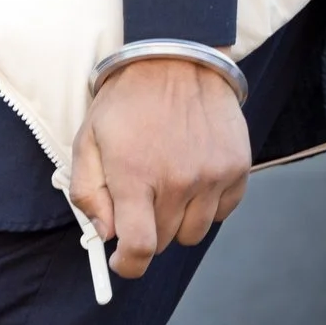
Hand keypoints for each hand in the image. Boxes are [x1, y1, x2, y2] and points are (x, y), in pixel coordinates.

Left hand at [69, 55, 250, 279]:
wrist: (175, 60)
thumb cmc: (126, 101)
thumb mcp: (88, 138)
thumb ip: (88, 190)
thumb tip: (105, 233)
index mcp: (135, 176)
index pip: (139, 247)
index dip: (128, 265)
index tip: (121, 262)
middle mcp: (178, 181)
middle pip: (165, 241)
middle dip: (147, 230)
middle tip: (138, 201)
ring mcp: (213, 177)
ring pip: (195, 232)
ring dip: (177, 221)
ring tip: (165, 185)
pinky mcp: (237, 170)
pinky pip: (222, 212)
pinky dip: (205, 206)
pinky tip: (191, 176)